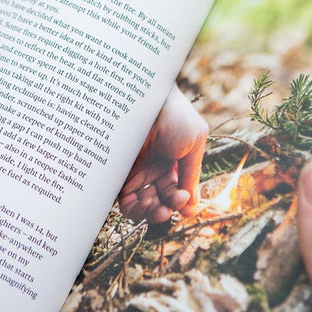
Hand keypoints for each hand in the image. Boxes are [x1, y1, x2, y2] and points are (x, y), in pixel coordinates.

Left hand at [118, 85, 208, 222]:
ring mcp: (135, 172)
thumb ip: (192, 175)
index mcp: (173, 162)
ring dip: (152, 214)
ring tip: (156, 209)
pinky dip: (135, 210)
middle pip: (160, 201)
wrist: (143, 98)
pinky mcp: (118, 175)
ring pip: (143, 206)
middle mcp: (153, 169)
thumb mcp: (194, 142)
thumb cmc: (172, 114)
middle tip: (167, 208)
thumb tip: (192, 208)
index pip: (177, 192)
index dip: (181, 201)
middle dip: (166, 209)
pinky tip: (144, 205)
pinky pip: (125, 202)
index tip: (183, 199)